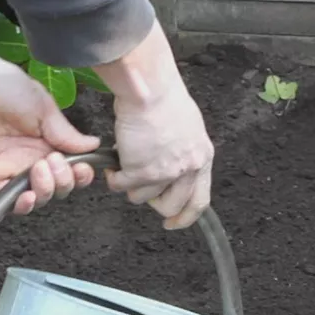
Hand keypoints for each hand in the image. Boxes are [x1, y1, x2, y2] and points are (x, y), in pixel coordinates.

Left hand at [0, 31, 100, 214]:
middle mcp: (33, 157)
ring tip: (40, 169)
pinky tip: (27, 196)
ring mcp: (12, 167)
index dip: (80, 173)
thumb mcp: (44, 108)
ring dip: (45, 189)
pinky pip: (6, 198)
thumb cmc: (5, 86)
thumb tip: (94, 145)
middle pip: (58, 185)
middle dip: (63, 180)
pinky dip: (20, 204)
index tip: (82, 167)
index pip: (71, 167)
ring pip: (37, 195)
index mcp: (50, 141)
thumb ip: (67, 133)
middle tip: (53, 160)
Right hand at [92, 22, 212, 229]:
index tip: (174, 224)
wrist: (150, 91)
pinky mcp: (142, 172)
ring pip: (142, 198)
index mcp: (202, 158)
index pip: (200, 201)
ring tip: (124, 168)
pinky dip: (114, 179)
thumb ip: (184, 151)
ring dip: (130, 186)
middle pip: (171, 206)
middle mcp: (188, 169)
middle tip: (141, 187)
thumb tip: (173, 164)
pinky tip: (113, 165)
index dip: (185, 217)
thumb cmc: (164, 100)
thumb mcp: (187, 129)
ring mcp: (166, 173)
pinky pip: (122, 187)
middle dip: (152, 202)